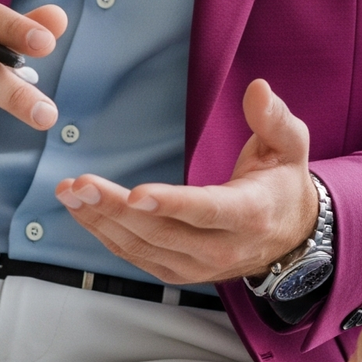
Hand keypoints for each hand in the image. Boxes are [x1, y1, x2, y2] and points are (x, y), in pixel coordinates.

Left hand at [55, 78, 317, 282]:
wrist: (290, 235)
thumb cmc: (283, 182)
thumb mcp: (290, 145)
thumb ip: (274, 118)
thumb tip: (257, 89)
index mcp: (250, 214)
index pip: (207, 211)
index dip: (171, 204)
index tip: (136, 193)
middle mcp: (221, 248)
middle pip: (161, 232)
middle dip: (115, 208)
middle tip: (81, 185)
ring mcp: (197, 267)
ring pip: (141, 248)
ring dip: (100, 221)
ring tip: (71, 193)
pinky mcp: (178, 273)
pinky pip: (136, 257)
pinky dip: (106, 235)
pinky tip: (83, 213)